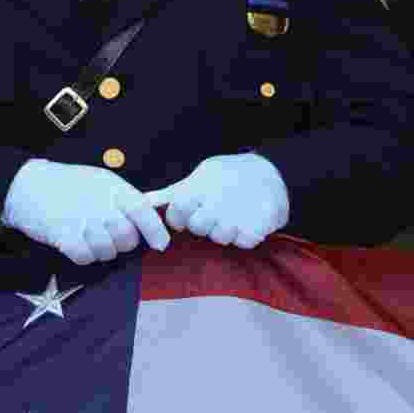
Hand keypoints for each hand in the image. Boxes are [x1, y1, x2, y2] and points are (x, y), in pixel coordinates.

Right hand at [2, 159, 170, 264]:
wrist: (28, 186)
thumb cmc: (68, 184)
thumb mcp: (100, 181)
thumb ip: (123, 198)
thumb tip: (150, 214)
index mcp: (112, 188)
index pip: (142, 210)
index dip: (155, 230)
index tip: (162, 244)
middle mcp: (100, 204)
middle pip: (127, 237)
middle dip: (123, 243)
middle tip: (110, 236)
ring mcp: (82, 221)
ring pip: (107, 251)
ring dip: (101, 250)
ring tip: (89, 237)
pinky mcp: (64, 236)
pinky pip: (85, 258)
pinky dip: (83, 256)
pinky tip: (76, 243)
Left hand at [145, 152, 288, 248]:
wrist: (271, 171)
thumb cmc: (226, 177)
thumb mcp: (198, 179)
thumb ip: (170, 194)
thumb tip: (142, 202)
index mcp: (200, 186)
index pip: (177, 211)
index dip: (179, 217)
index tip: (189, 215)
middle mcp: (218, 199)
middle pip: (199, 227)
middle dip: (204, 225)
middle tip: (215, 214)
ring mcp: (239, 211)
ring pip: (221, 237)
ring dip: (226, 231)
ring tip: (233, 217)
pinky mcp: (260, 222)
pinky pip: (245, 241)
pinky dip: (246, 236)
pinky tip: (247, 223)